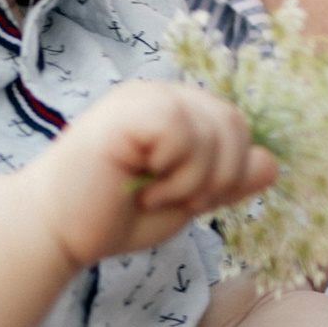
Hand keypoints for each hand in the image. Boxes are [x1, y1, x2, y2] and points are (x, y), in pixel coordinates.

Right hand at [36, 82, 273, 266]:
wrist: (56, 231)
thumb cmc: (112, 215)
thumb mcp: (184, 200)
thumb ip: (225, 181)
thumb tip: (271, 163)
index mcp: (174, 111)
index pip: (235, 126)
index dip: (230, 171)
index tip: (191, 201)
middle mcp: (159, 94)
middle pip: (234, 122)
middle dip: (221, 176)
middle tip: (178, 201)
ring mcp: (142, 98)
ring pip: (215, 126)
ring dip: (195, 180)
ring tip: (153, 196)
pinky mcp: (127, 111)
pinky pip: (183, 131)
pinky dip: (175, 173)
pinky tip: (142, 188)